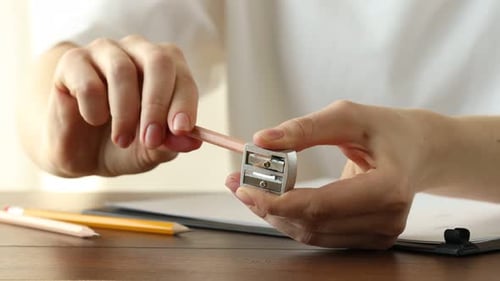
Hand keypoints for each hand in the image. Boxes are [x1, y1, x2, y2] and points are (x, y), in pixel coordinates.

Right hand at [40, 35, 200, 176]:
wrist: (81, 153)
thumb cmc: (124, 144)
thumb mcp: (151, 151)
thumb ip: (172, 144)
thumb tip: (193, 141)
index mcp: (166, 68)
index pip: (182, 77)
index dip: (184, 103)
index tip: (181, 130)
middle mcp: (138, 50)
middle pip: (158, 62)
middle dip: (157, 105)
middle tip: (151, 138)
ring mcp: (105, 51)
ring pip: (122, 71)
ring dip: (125, 113)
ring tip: (122, 140)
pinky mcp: (73, 61)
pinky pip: (88, 83)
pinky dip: (94, 110)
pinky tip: (94, 120)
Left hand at [225, 100, 452, 248]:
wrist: (421, 150)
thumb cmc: (389, 129)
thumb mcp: (349, 116)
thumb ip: (305, 128)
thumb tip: (263, 140)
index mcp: (387, 189)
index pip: (320, 207)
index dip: (276, 201)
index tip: (244, 188)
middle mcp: (385, 220)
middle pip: (310, 224)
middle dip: (267, 207)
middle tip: (239, 184)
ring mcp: (379, 234)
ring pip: (311, 234)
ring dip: (275, 214)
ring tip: (251, 189)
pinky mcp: (369, 238)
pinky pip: (320, 234)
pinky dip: (292, 218)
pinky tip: (277, 199)